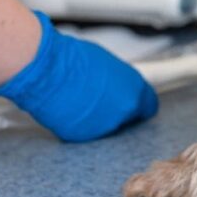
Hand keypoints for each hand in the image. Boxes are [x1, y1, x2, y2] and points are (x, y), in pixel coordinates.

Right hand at [0, 12, 157, 141]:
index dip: (139, 104)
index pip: (149, 106)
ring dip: (98, 117)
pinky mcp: (82, 136)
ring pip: (106, 126)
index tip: (134, 103)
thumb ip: (120, 81)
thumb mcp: (108, 64)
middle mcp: (123, 112)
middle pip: (127, 118)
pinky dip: (80, 123)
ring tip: (80, 99)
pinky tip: (70, 109)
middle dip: (117, 110)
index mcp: (135, 91)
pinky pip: (85, 131)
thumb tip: (119, 86)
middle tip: (101, 99)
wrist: (47, 71)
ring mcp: (103, 127)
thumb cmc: (73, 60)